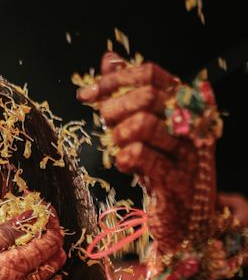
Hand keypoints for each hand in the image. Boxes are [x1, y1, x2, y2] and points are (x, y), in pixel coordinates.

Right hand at [0, 212, 65, 279]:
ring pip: (46, 275)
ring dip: (46, 253)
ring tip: (30, 234)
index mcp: (11, 271)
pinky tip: (20, 258)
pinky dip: (36, 268)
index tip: (45, 208)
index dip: (51, 224)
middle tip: (40, 220)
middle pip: (54, 261)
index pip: (48, 244)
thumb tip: (25, 220)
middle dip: (53, 237)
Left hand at [77, 51, 215, 255]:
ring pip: (144, 123)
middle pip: (147, 96)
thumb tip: (110, 59)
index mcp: (187, 105)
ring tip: (119, 147)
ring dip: (119, 135)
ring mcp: (189, 154)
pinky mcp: (177, 182)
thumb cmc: (163, 167)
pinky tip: (123, 164)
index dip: (114, 80)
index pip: (151, 73)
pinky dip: (123, 158)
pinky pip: (140, 156)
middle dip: (114, 109)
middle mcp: (193, 125)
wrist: (187, 220)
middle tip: (106, 127)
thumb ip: (129, 92)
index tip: (86, 95)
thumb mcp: (146, 127)